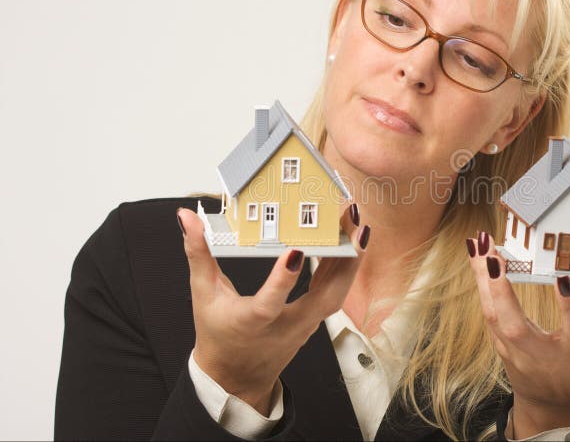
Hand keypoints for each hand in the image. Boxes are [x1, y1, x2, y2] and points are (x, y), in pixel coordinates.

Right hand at [177, 204, 369, 414]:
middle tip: (355, 224)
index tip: (295, 253)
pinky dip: (343, 268)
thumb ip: (198, 253)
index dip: (283, 279)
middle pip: (325, 298)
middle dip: (344, 261)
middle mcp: (286, 326)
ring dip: (350, 260)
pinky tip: (348, 242)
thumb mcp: (203, 294)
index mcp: (253, 322)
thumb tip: (187, 217)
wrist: (235, 376)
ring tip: (357, 224)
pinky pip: (334, 293)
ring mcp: (305, 326)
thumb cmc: (218, 333)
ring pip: (337, 294)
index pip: (270, 303)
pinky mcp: (314, 322)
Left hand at [466, 232, 569, 437]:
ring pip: (492, 315)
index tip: (564, 278)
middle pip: (515, 324)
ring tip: (479, 244)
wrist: (556, 402)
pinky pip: (486, 310)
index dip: (569, 303)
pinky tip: (476, 255)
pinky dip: (479, 282)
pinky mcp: (499, 344)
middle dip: (503, 291)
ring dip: (483, 277)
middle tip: (494, 256)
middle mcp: (540, 351)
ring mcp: (515, 350)